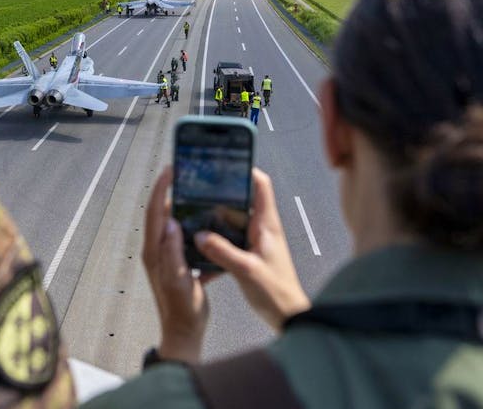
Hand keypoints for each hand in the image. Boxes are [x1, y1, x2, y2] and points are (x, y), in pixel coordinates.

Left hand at [142, 167, 215, 363]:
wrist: (185, 333)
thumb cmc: (182, 310)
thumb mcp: (179, 280)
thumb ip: (173, 252)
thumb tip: (170, 223)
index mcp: (155, 251)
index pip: (155, 212)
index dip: (161, 189)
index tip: (170, 170)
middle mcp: (157, 250)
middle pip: (161, 213)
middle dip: (171, 191)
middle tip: (186, 175)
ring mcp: (166, 256)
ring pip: (172, 223)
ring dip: (183, 207)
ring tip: (198, 192)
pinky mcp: (177, 263)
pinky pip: (182, 238)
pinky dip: (191, 226)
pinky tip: (207, 223)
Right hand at [195, 168, 310, 330]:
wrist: (289, 318)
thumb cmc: (277, 293)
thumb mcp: (246, 270)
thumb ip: (222, 251)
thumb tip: (198, 235)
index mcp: (267, 224)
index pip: (261, 185)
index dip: (245, 170)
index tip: (224, 165)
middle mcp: (262, 229)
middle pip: (240, 202)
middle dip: (219, 197)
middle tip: (197, 193)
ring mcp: (255, 243)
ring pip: (231, 224)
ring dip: (214, 223)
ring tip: (193, 221)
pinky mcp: (249, 257)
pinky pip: (228, 244)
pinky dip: (215, 247)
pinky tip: (200, 256)